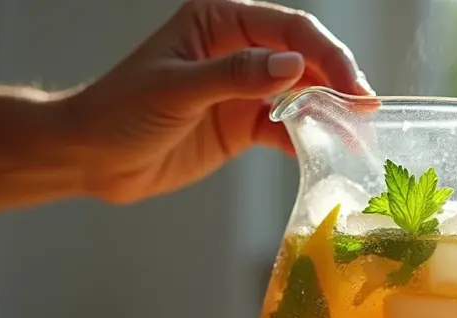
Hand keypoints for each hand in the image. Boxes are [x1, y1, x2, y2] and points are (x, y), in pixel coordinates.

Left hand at [61, 0, 372, 203]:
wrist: (89, 157)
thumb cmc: (119, 111)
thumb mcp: (175, 89)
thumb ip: (234, 76)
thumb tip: (293, 67)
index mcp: (220, 21)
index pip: (289, 29)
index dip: (326, 55)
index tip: (352, 87)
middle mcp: (237, 48)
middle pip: (305, 57)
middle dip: (338, 81)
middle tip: (366, 110)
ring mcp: (243, 88)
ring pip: (302, 92)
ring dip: (330, 111)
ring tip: (357, 132)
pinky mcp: (243, 124)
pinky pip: (287, 128)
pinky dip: (308, 139)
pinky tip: (327, 151)